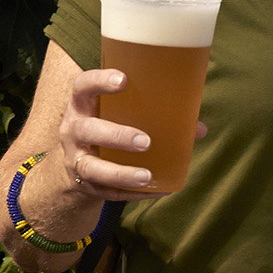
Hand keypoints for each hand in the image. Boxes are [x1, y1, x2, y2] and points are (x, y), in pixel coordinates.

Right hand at [57, 68, 206, 201]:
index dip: (99, 81)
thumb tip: (199, 128)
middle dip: (116, 135)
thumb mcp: (118, 113)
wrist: (74, 164)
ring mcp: (75, 159)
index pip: (82, 86)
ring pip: (91, 167)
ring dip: (120, 172)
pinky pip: (106, 191)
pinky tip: (156, 190)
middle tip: (145, 141)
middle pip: (88, 130)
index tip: (123, 80)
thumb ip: (153, 113)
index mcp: (82, 104)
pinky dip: (131, 192)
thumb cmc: (107, 125)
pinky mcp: (84, 185)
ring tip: (147, 176)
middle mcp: (73, 130)